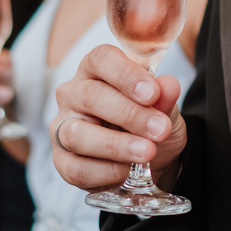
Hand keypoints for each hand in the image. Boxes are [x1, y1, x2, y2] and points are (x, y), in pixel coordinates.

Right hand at [50, 44, 186, 192]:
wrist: (151, 160)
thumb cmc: (149, 124)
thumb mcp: (165, 110)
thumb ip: (165, 98)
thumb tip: (169, 86)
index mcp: (96, 71)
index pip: (101, 59)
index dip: (126, 74)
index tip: (153, 93)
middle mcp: (72, 94)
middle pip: (90, 96)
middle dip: (129, 114)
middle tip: (159, 129)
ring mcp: (62, 127)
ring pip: (77, 134)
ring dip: (116, 146)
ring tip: (147, 152)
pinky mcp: (61, 160)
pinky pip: (76, 168)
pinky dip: (106, 172)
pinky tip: (127, 171)